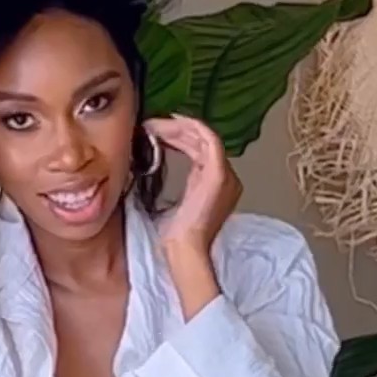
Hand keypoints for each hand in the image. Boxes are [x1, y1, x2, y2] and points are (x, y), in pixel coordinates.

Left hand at [145, 115, 241, 257]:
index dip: (178, 137)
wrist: (185, 251)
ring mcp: (225, 175)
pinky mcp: (218, 174)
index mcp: (216, 184)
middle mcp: (227, 177)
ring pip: (203, 136)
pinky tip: (168, 125)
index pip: (199, 150)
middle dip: (175, 129)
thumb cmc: (177, 237)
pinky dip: (188, 128)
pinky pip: (207, 139)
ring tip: (152, 125)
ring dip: (176, 127)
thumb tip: (154, 164)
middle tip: (150, 124)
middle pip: (201, 140)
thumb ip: (178, 184)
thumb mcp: (176, 204)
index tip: (155, 132)